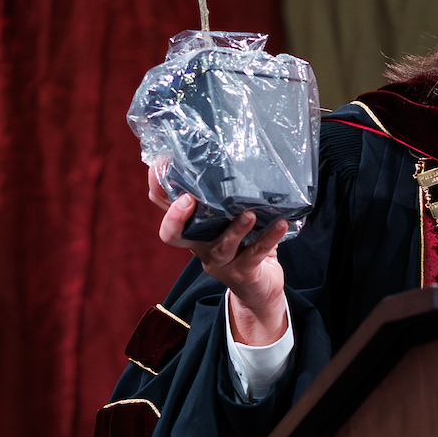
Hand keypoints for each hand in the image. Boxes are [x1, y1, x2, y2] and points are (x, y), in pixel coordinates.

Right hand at [147, 168, 289, 345]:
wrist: (258, 288)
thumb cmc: (242, 244)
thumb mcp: (228, 219)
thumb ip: (224, 195)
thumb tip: (227, 148)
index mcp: (192, 230)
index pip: (163, 206)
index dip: (157, 189)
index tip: (160, 163)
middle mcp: (199, 246)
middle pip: (174, 235)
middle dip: (175, 217)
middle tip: (187, 199)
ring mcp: (220, 261)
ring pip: (221, 246)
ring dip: (234, 229)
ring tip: (248, 214)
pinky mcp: (243, 271)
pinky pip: (256, 253)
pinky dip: (269, 237)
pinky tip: (280, 224)